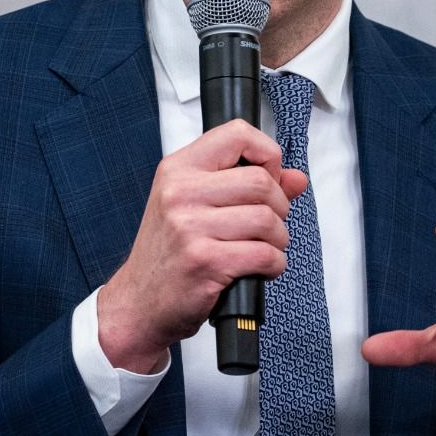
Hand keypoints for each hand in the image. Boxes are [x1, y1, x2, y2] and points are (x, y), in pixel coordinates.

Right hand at [97, 119, 309, 372]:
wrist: (139, 301)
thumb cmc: (168, 253)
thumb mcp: (194, 206)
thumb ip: (244, 186)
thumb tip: (296, 178)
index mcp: (176, 170)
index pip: (236, 134)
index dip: (266, 154)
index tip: (268, 176)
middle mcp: (179, 192)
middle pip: (260, 181)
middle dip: (279, 207)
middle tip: (267, 224)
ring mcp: (190, 227)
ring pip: (268, 219)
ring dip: (278, 240)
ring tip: (261, 248)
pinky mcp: (206, 261)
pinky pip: (266, 254)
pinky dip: (274, 264)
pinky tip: (258, 268)